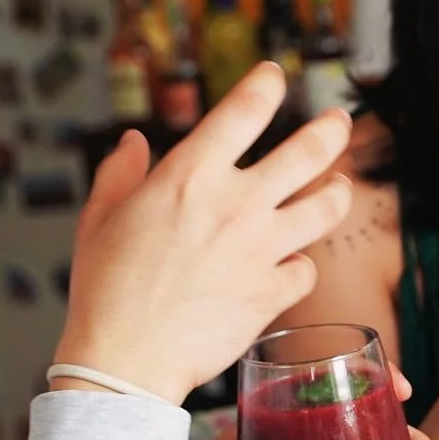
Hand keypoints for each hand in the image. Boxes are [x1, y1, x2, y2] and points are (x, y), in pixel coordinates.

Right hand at [54, 63, 353, 404]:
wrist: (126, 360)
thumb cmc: (105, 292)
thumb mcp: (99, 219)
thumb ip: (121, 173)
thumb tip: (134, 143)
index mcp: (190, 175)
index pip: (245, 109)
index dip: (266, 85)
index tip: (273, 78)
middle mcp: (236, 205)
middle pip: (309, 152)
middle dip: (331, 130)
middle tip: (339, 123)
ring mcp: (261, 249)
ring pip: (326, 209)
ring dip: (337, 195)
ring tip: (338, 189)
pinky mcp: (273, 294)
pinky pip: (307, 270)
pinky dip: (301, 266)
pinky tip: (293, 265)